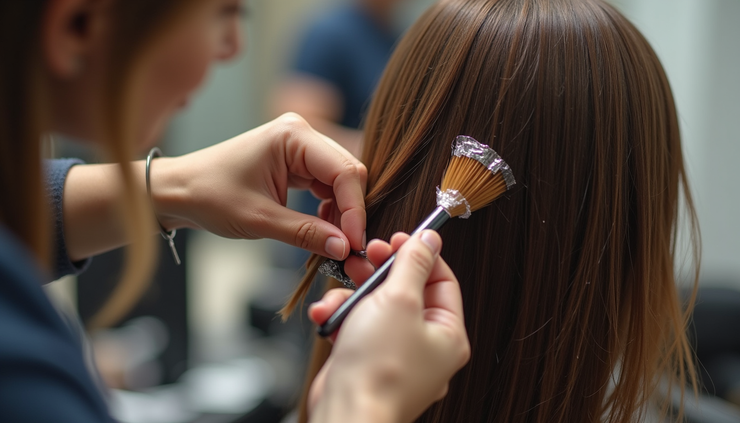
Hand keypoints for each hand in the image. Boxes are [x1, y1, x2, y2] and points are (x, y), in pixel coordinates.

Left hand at [153, 113, 366, 258]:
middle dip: (351, 211)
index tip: (354, 243)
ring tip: (334, 241)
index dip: (354, 209)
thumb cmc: (209, 196)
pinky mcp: (296, 161)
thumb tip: (344, 248)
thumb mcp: (259, 219)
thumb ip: (306, 233)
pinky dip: (330, 208)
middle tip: (348, 247)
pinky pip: (326, 184)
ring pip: (340, 180)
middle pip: (348, 172)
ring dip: (342, 211)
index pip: (344, 171)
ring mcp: (299, 146)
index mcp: (293, 135)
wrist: (178, 190)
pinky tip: (322, 229)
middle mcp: (301, 134)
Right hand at [306, 231, 470, 422]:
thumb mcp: (399, 299)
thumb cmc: (378, 368)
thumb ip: (414, 264)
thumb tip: (430, 240)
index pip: (442, 282)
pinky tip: (327, 318)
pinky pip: (360, 331)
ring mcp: (398, 359)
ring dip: (352, 298)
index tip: (396, 239)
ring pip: (377, 311)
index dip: (419, 255)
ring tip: (337, 297)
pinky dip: (342, 321)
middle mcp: (427, 349)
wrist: (346, 414)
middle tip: (364, 257)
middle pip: (408, 293)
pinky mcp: (370, 365)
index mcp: (448, 336)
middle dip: (379, 274)